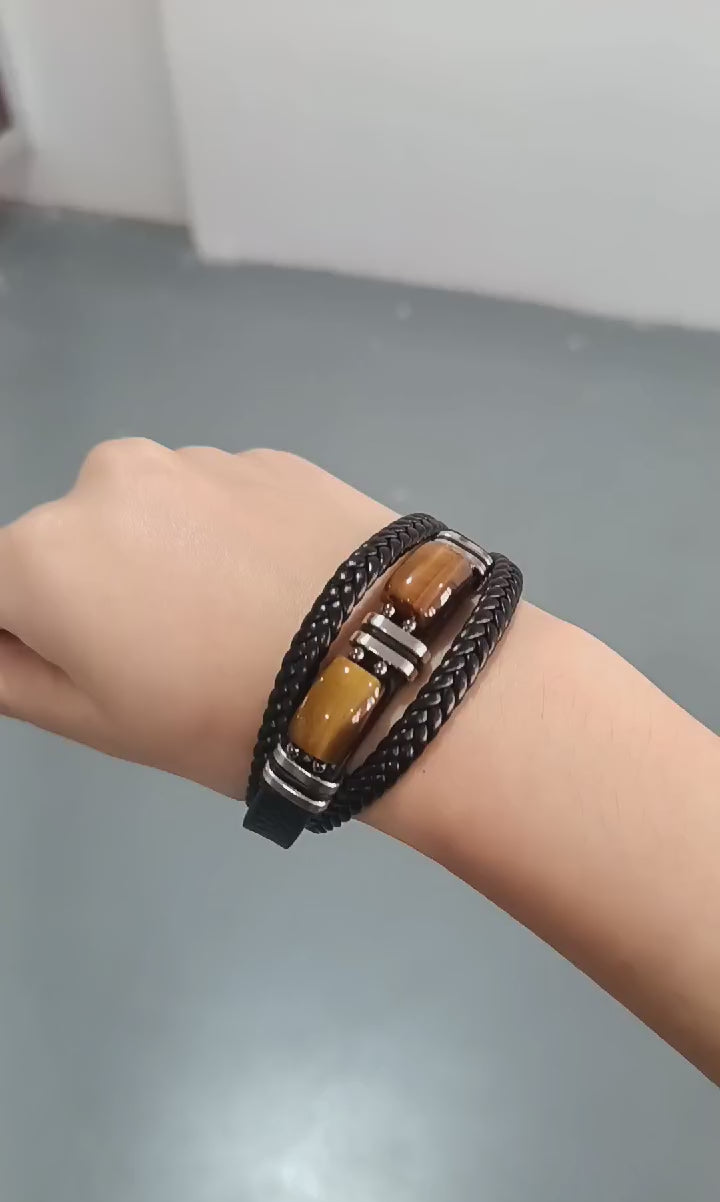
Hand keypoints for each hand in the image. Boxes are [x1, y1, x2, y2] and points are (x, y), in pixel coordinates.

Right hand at [0, 441, 390, 794]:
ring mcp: (192, 459)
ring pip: (146, 519)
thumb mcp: (95, 721)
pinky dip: (227, 540)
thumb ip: (9, 672)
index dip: (25, 637)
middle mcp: (103, 480)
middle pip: (66, 547)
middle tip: (173, 660)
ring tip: (239, 625)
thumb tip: (1, 637)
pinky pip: (216, 504)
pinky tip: (282, 589)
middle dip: (95, 595)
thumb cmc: (225, 715)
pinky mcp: (265, 457)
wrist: (388, 665)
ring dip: (164, 561)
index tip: (86, 672)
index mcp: (42, 551)